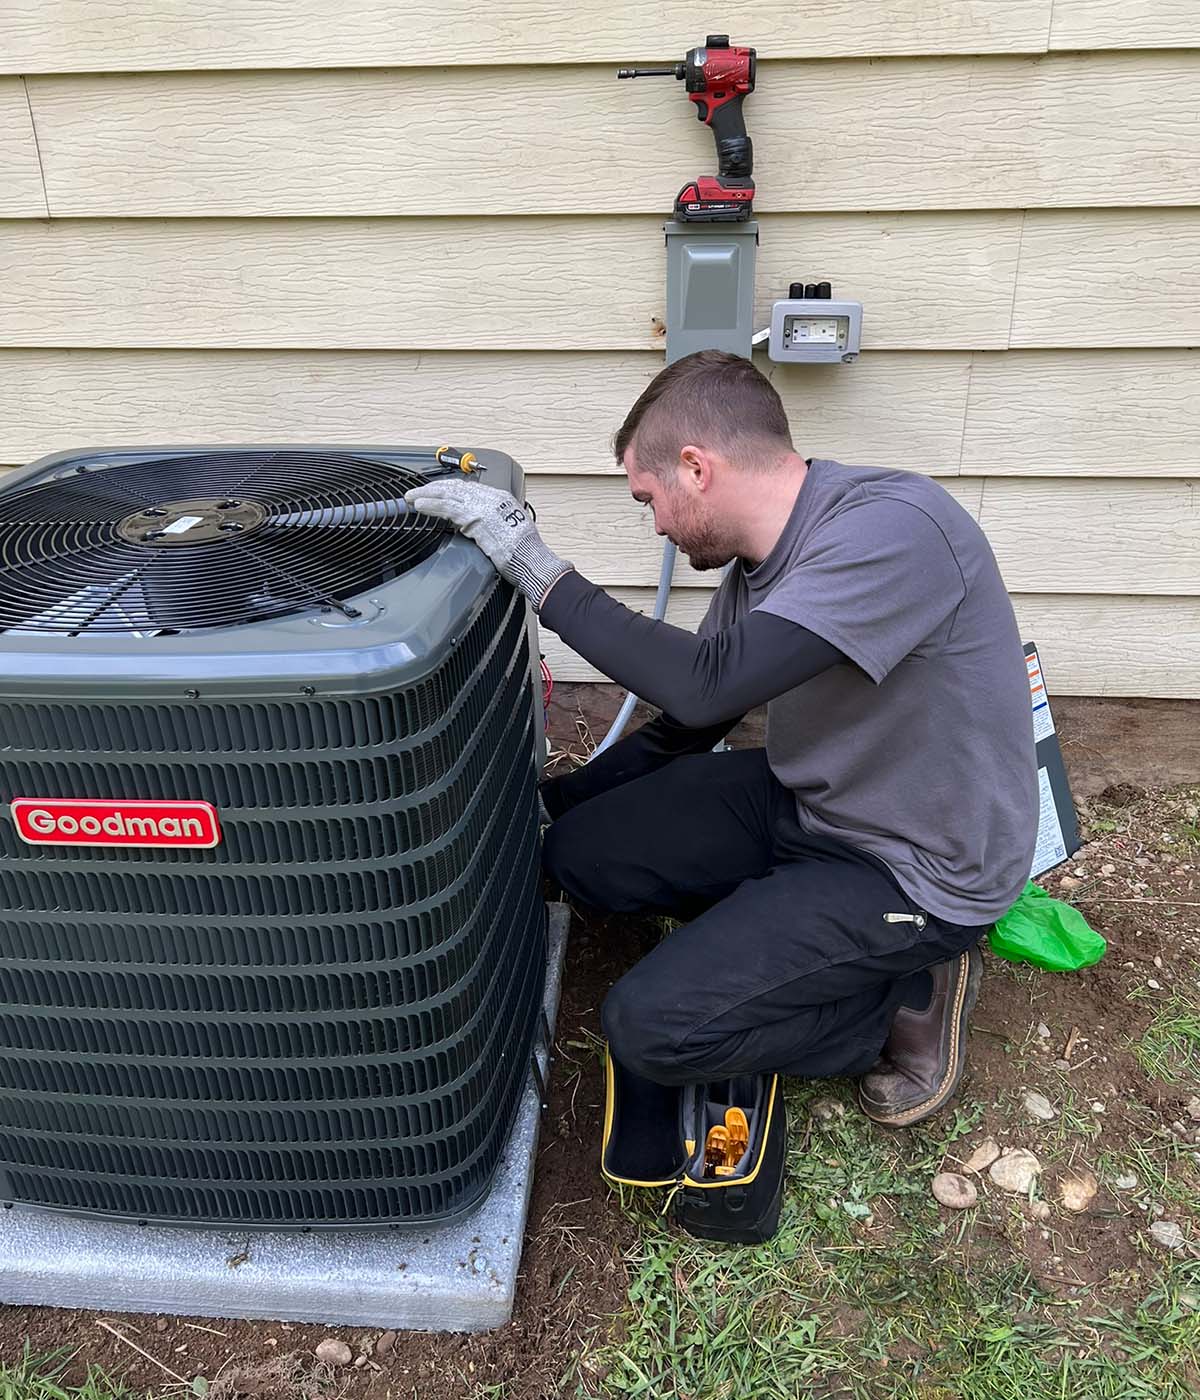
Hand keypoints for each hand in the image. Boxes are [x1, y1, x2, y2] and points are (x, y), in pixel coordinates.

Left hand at [404, 478, 572, 609]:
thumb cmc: (525, 553)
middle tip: (418, 492)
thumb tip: (474, 527)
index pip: (469, 488)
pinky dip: (431, 505)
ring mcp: (483, 506)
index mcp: (502, 498)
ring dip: (427, 495)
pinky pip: (447, 508)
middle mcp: (492, 498)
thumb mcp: (511, 530)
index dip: (448, 489)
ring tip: (412, 498)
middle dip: (434, 488)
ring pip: (448, 494)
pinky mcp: (474, 518)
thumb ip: (492, 524)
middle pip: (456, 487)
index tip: (436, 492)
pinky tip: (420, 506)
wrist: (532, 560)